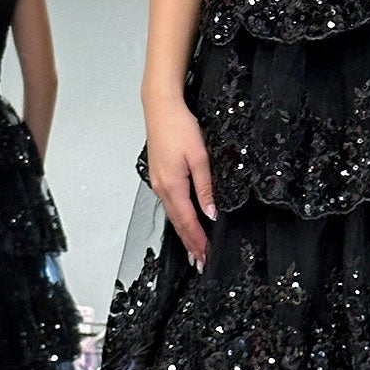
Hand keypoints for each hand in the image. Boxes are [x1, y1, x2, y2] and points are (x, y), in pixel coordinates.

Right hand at [143, 95, 216, 269]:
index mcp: (172, 185)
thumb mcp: (199, 157)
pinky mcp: (159, 176)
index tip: (206, 256)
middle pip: (178, 222)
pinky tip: (184, 222)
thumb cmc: (178, 127)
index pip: (188, 221)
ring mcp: (158, 182)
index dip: (197, 240)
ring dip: (184, 233)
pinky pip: (170, 204)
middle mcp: (162, 187)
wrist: (160, 107)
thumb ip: (206, 187)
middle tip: (200, 262)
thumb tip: (211, 212)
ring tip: (194, 250)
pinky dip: (179, 218)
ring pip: (173, 214)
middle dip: (190, 243)